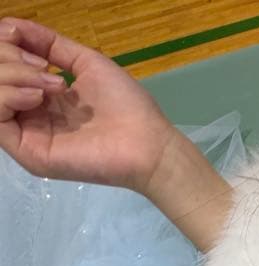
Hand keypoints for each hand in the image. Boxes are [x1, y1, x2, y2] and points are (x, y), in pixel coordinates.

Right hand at [0, 17, 178, 192]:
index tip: (24, 40)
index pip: (3, 66)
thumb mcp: (86, 62)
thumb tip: (10, 23)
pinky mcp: (28, 152)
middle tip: (43, 66)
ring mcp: (26, 134)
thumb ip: (49, 44)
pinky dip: (8, 97)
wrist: (149, 144)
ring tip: (50, 82)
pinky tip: (37, 96)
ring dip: (11, 76)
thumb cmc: (125, 105)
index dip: (6, 46)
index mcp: (40, 95)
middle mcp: (28, 114)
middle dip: (9, 58)